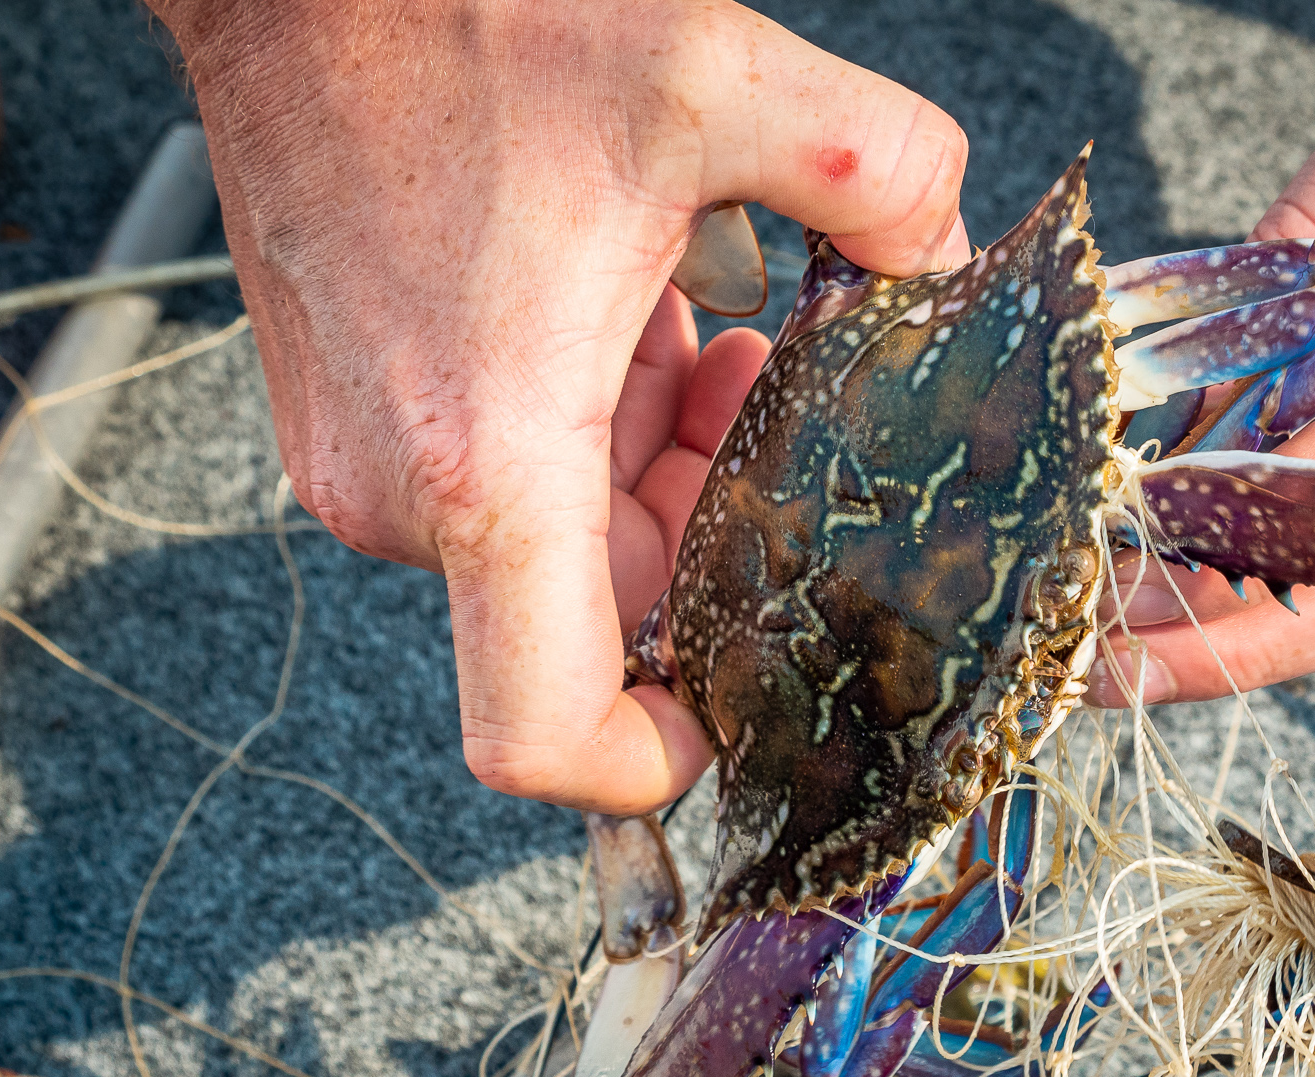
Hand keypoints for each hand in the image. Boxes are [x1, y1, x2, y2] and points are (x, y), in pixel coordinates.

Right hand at [152, 0, 968, 811]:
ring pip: (570, 545)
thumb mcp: (717, 79)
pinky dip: (603, 431)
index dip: (652, 763)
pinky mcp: (367, 422)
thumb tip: (947, 253)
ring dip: (667, 469)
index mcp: (487, 457)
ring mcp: (375, 464)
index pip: (542, 732)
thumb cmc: (451, 14)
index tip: (735, 711)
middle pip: (605, 616)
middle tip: (772, 413)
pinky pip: (520, 486)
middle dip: (717, 536)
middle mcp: (411, 491)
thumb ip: (881, 175)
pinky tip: (647, 321)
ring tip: (709, 339)